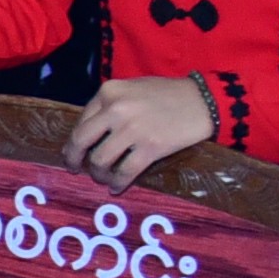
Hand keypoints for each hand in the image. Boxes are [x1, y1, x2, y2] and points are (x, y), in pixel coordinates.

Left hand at [63, 74, 215, 186]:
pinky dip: (117, 183)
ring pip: (100, 160)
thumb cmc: (168, 94)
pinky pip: (125, 172)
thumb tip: (92, 131)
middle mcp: (116, 109)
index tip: (73, 152)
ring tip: (103, 179)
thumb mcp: (133, 89)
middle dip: (74, 159)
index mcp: (109, 92)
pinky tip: (117, 188)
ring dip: (98, 174)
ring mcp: (132, 129)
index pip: (81, 121)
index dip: (74, 141)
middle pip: (81, 141)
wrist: (204, 101)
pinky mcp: (151, 147)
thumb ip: (111, 105)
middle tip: (75, 169)